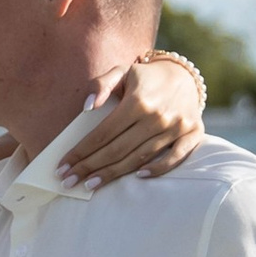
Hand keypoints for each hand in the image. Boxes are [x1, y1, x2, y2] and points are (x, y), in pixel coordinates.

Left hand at [59, 53, 203, 186]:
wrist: (185, 75)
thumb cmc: (145, 77)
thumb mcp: (122, 71)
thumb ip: (101, 85)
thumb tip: (87, 107)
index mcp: (138, 101)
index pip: (103, 133)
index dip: (81, 151)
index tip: (63, 166)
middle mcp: (157, 116)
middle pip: (117, 150)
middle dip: (89, 167)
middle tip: (68, 181)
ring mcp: (176, 127)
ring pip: (140, 158)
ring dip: (113, 174)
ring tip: (90, 185)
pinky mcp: (193, 135)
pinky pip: (175, 158)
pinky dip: (157, 169)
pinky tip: (138, 177)